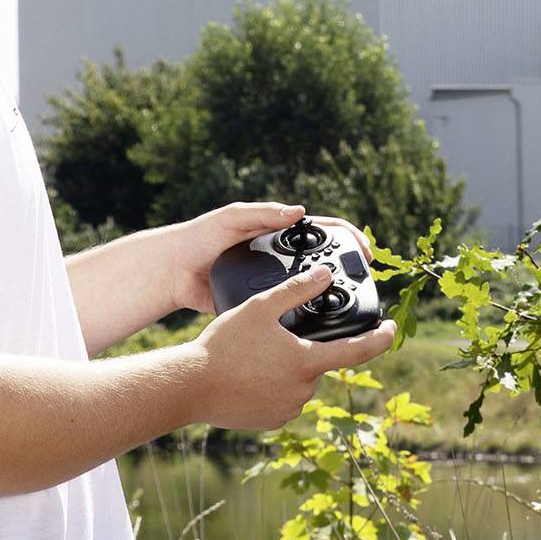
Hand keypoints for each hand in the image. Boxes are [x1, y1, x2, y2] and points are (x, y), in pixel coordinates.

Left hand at [164, 201, 374, 317]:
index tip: (364, 252)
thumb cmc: (200, 237)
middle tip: (365, 282)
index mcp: (279, 232)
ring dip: (332, 295)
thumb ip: (263, 214)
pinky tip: (321, 327)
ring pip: (312, 289)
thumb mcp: (231, 218)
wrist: (175, 272)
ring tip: (350, 306)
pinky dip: (309, 316)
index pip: (324, 231)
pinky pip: (291, 311)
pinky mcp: (263, 306)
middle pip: (324, 261)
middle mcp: (282, 257)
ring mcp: (275, 283)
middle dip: (349, 269)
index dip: (348, 238)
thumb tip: (300, 212)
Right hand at [190, 264, 396, 429]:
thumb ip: (297, 289)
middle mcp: (303, 391)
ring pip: (299, 380)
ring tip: (255, 353)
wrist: (190, 386)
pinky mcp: (269, 421)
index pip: (359, 351)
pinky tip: (250, 372)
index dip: (380, 338)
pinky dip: (272, 384)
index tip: (391, 329)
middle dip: (306, 347)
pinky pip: (281, 398)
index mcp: (307, 362)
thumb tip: (326, 275)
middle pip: (319, 362)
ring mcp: (286, 410)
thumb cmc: (224, 345)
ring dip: (287, 366)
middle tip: (274, 335)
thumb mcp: (261, 307)